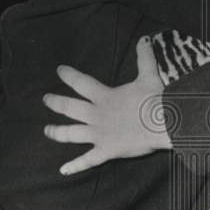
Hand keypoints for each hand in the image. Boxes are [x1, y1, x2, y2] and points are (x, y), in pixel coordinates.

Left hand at [43, 36, 171, 174]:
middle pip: (70, 107)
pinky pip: (87, 160)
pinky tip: (63, 170)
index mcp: (105, 96)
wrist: (164, 122)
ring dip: (57, 132)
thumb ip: (144, 57)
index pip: (81, 83)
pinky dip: (74, 166)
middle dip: (56, 102)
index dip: (69, 76)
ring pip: (71, 134)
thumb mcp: (149, 75)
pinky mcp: (106, 151)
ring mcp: (99, 134)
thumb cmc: (156, 98)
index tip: (59, 70)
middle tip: (45, 99)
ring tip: (46, 131)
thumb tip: (144, 39)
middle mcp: (97, 114)